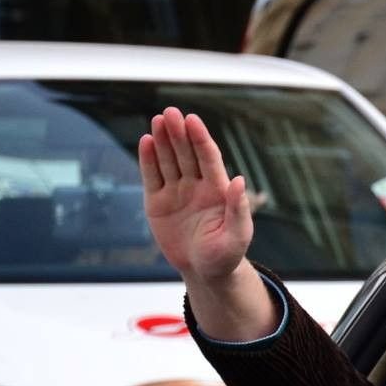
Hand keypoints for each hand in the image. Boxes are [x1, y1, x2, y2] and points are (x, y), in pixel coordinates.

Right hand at [138, 107, 252, 286]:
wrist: (205, 272)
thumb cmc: (226, 255)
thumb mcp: (237, 236)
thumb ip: (238, 209)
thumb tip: (239, 180)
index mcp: (217, 190)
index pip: (208, 158)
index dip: (200, 138)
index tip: (192, 120)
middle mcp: (196, 185)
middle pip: (186, 154)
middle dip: (178, 133)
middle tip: (170, 113)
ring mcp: (176, 192)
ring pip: (168, 161)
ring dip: (162, 141)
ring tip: (157, 121)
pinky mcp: (157, 202)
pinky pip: (152, 177)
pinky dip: (148, 160)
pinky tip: (145, 141)